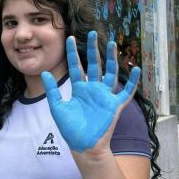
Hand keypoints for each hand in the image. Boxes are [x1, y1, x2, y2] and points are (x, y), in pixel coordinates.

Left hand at [41, 31, 139, 152]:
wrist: (83, 146)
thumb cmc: (70, 128)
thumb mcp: (57, 107)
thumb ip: (52, 90)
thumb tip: (44, 72)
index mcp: (79, 88)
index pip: (76, 66)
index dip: (73, 53)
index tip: (70, 38)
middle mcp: (93, 89)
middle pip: (94, 64)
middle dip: (93, 49)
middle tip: (92, 33)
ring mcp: (105, 96)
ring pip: (110, 72)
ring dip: (112, 59)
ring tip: (112, 44)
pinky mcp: (115, 105)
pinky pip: (125, 91)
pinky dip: (131, 81)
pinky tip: (135, 68)